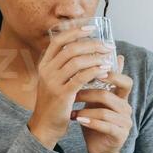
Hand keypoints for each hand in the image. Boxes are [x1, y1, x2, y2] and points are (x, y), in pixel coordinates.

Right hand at [26, 24, 113, 148]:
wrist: (45, 125)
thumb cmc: (54, 102)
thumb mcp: (55, 80)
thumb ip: (67, 66)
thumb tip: (86, 50)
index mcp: (44, 64)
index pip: (58, 40)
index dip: (75, 32)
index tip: (92, 28)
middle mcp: (46, 70)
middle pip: (70, 49)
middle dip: (91, 44)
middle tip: (107, 45)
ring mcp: (53, 82)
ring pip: (77, 62)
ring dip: (95, 57)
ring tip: (108, 57)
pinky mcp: (62, 95)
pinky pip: (81, 78)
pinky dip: (94, 72)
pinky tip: (104, 70)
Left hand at [72, 53, 133, 152]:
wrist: (98, 148)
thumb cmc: (95, 119)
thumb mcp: (95, 100)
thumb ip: (96, 83)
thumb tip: (91, 59)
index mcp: (121, 97)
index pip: (124, 80)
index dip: (110, 74)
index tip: (89, 71)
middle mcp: (126, 108)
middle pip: (111, 93)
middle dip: (89, 91)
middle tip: (73, 90)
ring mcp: (125, 122)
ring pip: (105, 110)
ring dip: (85, 108)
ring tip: (71, 108)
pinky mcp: (120, 135)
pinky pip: (105, 125)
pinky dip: (89, 121)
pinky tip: (77, 119)